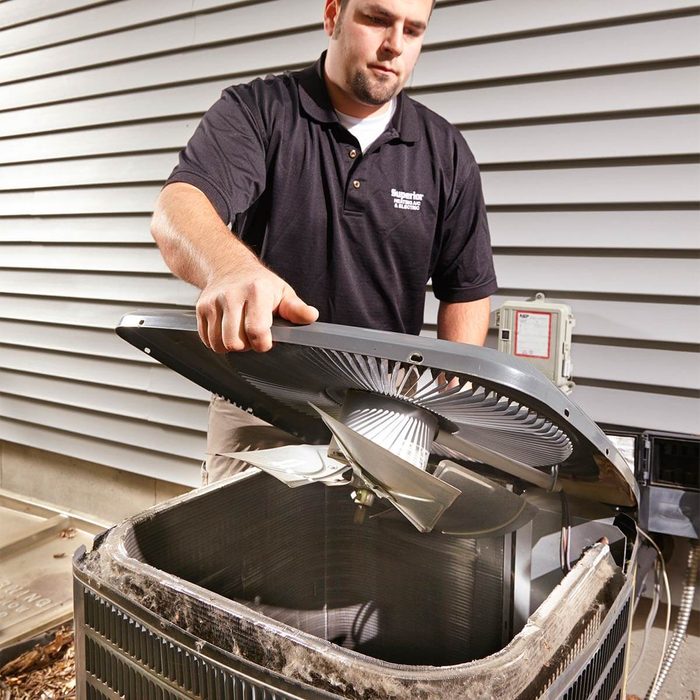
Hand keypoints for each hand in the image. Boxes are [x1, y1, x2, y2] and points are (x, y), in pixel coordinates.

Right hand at [195, 263, 318, 352]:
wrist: (229, 266)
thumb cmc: (259, 283)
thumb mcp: (283, 292)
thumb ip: (296, 309)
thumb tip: (311, 316)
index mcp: (256, 292)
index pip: (256, 331)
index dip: (263, 344)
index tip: (267, 339)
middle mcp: (232, 295)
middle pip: (234, 342)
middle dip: (246, 346)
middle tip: (252, 335)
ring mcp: (213, 302)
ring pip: (219, 344)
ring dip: (231, 345)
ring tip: (240, 332)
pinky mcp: (201, 308)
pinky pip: (207, 340)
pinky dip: (217, 341)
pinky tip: (227, 330)